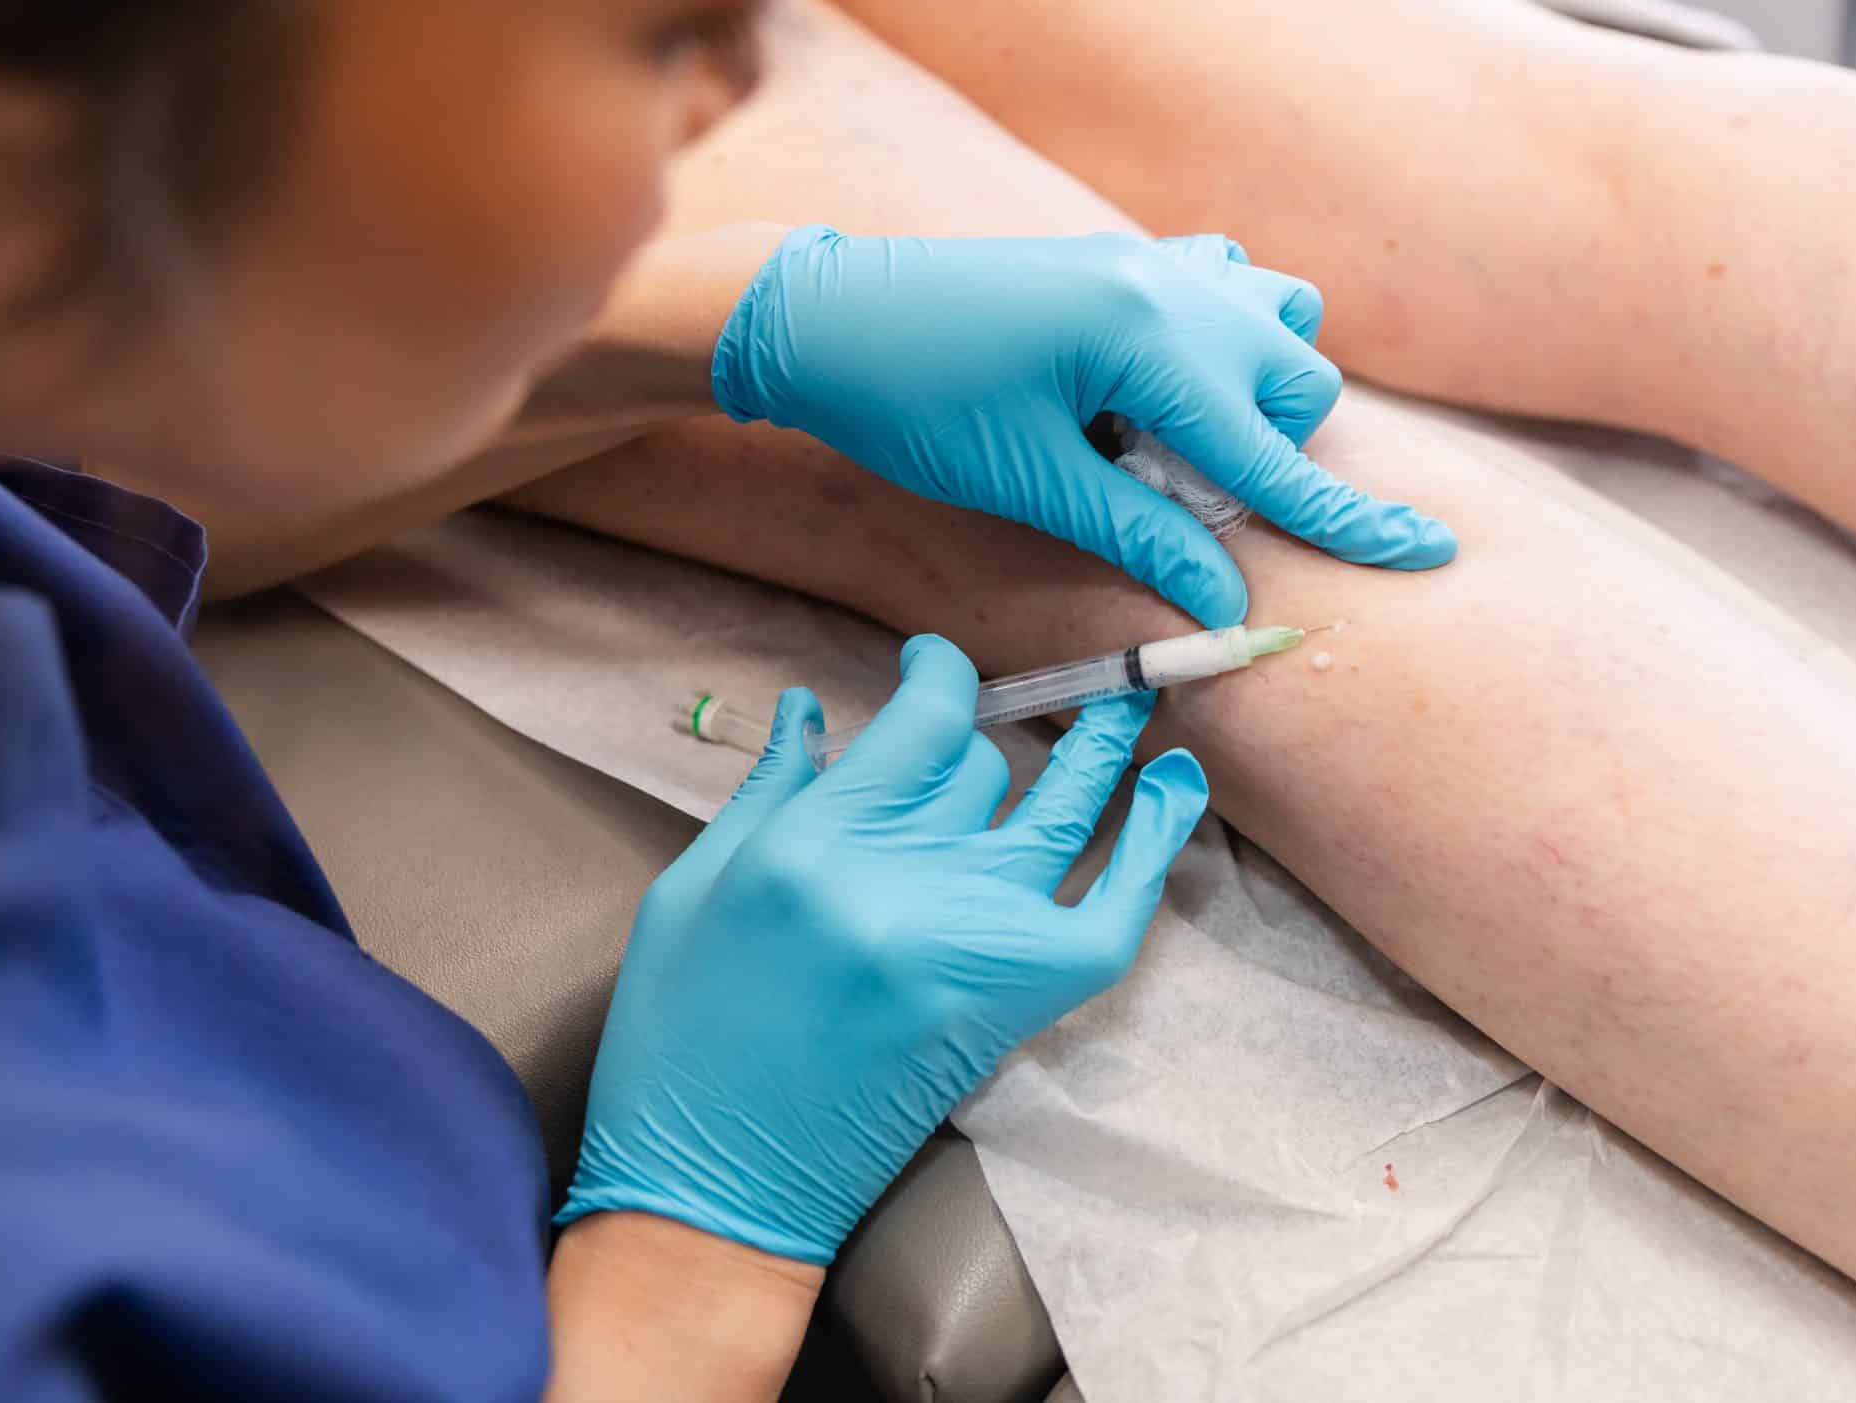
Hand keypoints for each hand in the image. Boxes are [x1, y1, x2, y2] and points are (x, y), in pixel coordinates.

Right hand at [558, 635, 1207, 1262]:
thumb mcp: (691, 893)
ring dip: (1102, 743)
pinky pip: (1111, 911)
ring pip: (1059, 808)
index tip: (935, 666)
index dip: (940, 674)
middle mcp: (900, 882)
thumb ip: (765, 791)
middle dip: (980, 737)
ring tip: (1130, 694)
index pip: (920, 722)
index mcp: (810, 846)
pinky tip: (1175, 784)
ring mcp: (969, 944)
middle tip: (980, 727)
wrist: (717, 1190)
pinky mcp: (1012, 1004)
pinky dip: (1154, 844)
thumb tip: (817, 708)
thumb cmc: (680, 1041)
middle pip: (981, 765)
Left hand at [710, 227, 1456, 625]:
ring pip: (1273, 322)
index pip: (1273, 455)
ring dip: (1254, 387)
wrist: (818, 313)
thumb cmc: (911, 402)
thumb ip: (1139, 534)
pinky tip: (1155, 383)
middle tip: (1178, 497)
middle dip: (1269, 451)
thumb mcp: (1029, 484)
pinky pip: (1223, 283)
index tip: (1428, 553)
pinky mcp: (1118, 257)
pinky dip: (1221, 337)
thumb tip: (1228, 601)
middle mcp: (1172, 285)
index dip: (1351, 519)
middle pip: (1294, 381)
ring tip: (1172, 439)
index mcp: (1152, 341)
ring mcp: (1149, 260)